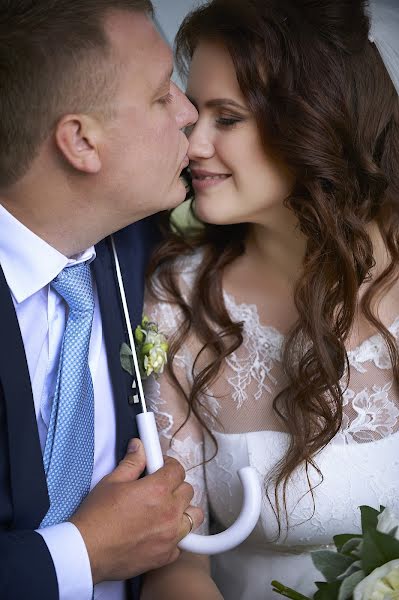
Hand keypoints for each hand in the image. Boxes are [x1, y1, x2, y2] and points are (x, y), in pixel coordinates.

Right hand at [69, 438, 203, 583]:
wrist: (86, 552)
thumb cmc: (96, 518)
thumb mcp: (112, 481)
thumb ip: (132, 462)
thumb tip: (139, 447)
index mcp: (158, 490)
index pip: (178, 470)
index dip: (169, 466)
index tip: (162, 468)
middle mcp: (169, 512)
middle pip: (188, 491)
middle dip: (175, 487)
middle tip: (159, 489)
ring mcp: (170, 536)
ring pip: (193, 517)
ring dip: (182, 511)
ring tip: (165, 511)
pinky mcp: (166, 556)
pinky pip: (182, 542)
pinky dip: (174, 537)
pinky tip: (158, 533)